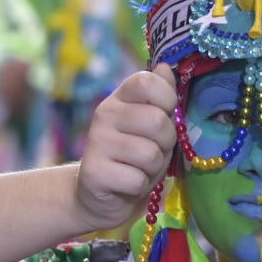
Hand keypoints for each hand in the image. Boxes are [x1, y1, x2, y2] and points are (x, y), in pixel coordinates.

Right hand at [75, 64, 176, 231]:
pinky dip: (140, 186)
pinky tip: (128, 184)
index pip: (147, 82)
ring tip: (140, 169)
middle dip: (166, 143)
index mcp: (120, 98)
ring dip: (154, 168)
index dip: (167, 99)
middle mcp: (104, 113)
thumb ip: (160, 97)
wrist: (100, 194)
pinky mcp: (94, 171)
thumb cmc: (133, 157)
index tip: (166, 114)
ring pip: (150, 154)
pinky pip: (137, 179)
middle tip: (154, 151)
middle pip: (158, 122)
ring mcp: (96, 141)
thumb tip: (164, 67)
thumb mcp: (151, 125)